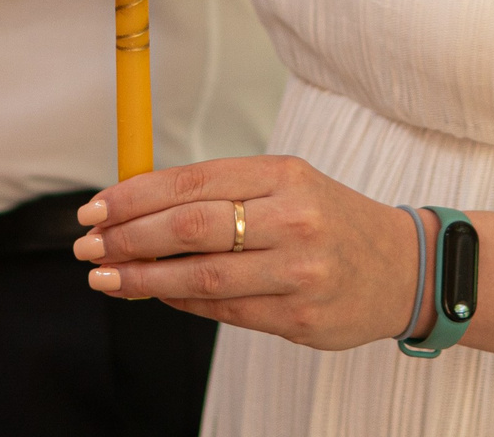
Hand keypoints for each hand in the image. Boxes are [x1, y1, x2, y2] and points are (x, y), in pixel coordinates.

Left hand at [73, 155, 419, 349]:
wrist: (404, 268)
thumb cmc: (329, 220)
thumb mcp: (286, 185)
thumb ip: (221, 194)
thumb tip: (137, 207)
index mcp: (284, 174)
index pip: (191, 180)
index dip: (134, 195)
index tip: (95, 208)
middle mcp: (293, 219)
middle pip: (190, 227)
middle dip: (128, 237)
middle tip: (88, 246)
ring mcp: (299, 272)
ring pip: (201, 277)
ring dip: (143, 278)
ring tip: (106, 277)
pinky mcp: (301, 318)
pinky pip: (225, 311)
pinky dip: (181, 303)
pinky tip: (155, 295)